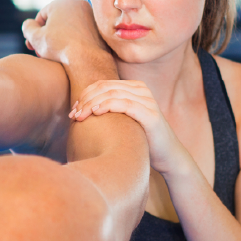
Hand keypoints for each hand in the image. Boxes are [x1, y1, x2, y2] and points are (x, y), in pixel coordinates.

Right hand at [22, 0, 108, 64]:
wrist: (87, 60)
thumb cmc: (59, 47)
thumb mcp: (35, 37)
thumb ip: (27, 28)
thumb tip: (29, 24)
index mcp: (61, 2)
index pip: (42, 16)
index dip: (35, 31)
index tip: (32, 45)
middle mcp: (78, 4)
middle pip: (57, 21)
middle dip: (47, 36)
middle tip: (41, 52)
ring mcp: (91, 16)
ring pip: (69, 27)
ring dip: (60, 39)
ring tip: (55, 55)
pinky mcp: (100, 27)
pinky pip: (82, 34)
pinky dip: (74, 42)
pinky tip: (69, 55)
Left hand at [69, 80, 191, 175]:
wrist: (167, 156)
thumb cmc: (142, 139)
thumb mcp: (124, 120)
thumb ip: (110, 110)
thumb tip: (81, 109)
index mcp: (134, 87)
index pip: (102, 84)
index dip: (85, 95)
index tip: (73, 110)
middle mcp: (142, 90)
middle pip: (105, 87)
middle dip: (85, 100)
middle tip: (73, 115)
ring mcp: (148, 101)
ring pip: (112, 94)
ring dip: (92, 104)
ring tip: (80, 117)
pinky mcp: (151, 114)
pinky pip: (125, 104)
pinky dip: (107, 106)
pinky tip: (95, 113)